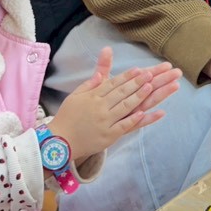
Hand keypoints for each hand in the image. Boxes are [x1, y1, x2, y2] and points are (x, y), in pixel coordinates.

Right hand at [49, 47, 180, 162]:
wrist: (60, 141)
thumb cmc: (68, 117)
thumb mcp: (75, 96)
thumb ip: (89, 84)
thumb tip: (100, 74)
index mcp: (92, 97)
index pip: (113, 84)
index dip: (127, 76)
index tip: (139, 69)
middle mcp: (100, 107)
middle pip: (121, 92)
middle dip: (137, 82)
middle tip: (150, 74)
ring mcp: (105, 122)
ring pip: (125, 107)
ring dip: (139, 96)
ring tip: (150, 87)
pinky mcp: (108, 136)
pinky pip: (123, 126)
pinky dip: (134, 119)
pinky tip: (144, 112)